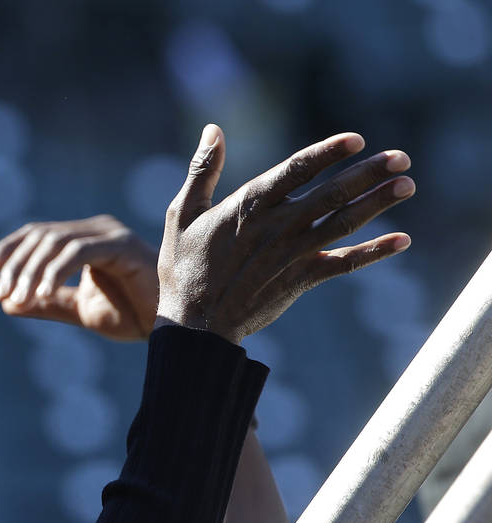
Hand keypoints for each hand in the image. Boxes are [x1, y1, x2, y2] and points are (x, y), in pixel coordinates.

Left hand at [0, 215, 158, 340]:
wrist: (169, 327)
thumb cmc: (131, 315)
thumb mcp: (79, 310)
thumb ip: (46, 303)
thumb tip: (6, 303)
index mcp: (85, 239)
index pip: (37, 234)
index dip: (9, 249)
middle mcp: (97, 230)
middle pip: (41, 235)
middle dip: (14, 264)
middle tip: (0, 293)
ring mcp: (110, 235)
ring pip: (56, 242)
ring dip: (30, 271)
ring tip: (17, 297)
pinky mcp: (122, 246)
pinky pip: (78, 252)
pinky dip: (55, 272)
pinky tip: (39, 294)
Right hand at [157, 124, 414, 344]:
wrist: (194, 325)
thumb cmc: (183, 267)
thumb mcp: (183, 214)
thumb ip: (202, 170)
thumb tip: (213, 129)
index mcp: (248, 206)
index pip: (295, 170)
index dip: (327, 153)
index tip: (356, 140)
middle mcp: (277, 227)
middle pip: (331, 194)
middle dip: (368, 174)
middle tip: (401, 158)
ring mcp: (292, 254)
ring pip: (343, 224)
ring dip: (378, 204)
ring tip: (407, 185)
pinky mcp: (301, 279)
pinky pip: (344, 264)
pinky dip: (374, 253)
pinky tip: (402, 240)